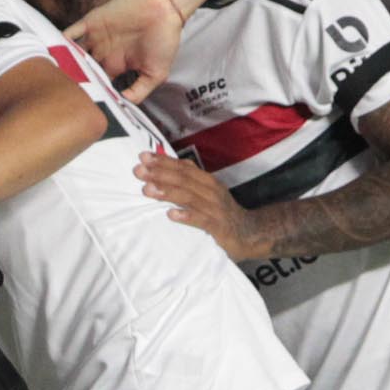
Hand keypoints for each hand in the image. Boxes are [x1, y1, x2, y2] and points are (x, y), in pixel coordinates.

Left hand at [68, 0, 185, 103]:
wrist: (165, 10)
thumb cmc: (164, 41)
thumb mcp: (156, 74)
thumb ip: (140, 91)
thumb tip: (123, 105)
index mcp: (115, 66)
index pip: (95, 82)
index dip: (89, 92)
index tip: (82, 105)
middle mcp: (102, 53)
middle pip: (79, 69)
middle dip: (71, 80)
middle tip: (64, 94)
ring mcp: (96, 37)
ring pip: (72, 53)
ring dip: (64, 63)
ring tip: (56, 77)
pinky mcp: (92, 22)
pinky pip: (72, 31)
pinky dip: (63, 40)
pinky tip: (58, 52)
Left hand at [133, 150, 264, 259]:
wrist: (251, 232)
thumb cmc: (222, 212)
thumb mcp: (207, 193)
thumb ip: (189, 182)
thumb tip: (166, 167)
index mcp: (206, 181)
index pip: (183, 168)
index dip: (164, 161)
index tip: (143, 157)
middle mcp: (211, 191)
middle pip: (183, 179)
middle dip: (159, 173)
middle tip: (138, 171)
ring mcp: (215, 208)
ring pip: (189, 197)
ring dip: (167, 192)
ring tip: (148, 189)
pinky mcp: (218, 226)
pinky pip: (201, 220)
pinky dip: (187, 216)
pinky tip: (171, 215)